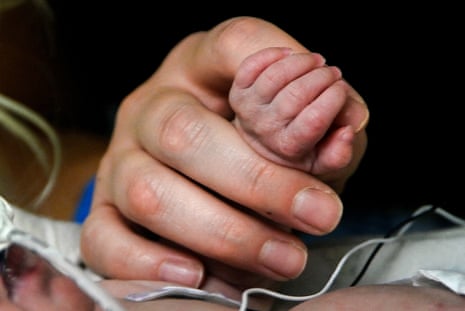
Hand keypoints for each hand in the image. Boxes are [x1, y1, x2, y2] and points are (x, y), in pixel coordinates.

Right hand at [81, 16, 367, 293]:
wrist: (191, 172)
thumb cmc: (251, 146)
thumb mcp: (295, 128)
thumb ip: (324, 127)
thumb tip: (348, 127)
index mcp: (198, 70)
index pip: (235, 46)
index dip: (282, 72)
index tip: (334, 123)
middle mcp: (150, 107)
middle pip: (184, 132)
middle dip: (258, 181)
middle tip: (319, 215)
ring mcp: (120, 158)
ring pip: (149, 193)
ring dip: (222, 232)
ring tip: (283, 257)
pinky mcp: (103, 209)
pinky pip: (105, 237)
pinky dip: (150, 263)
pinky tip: (199, 275)